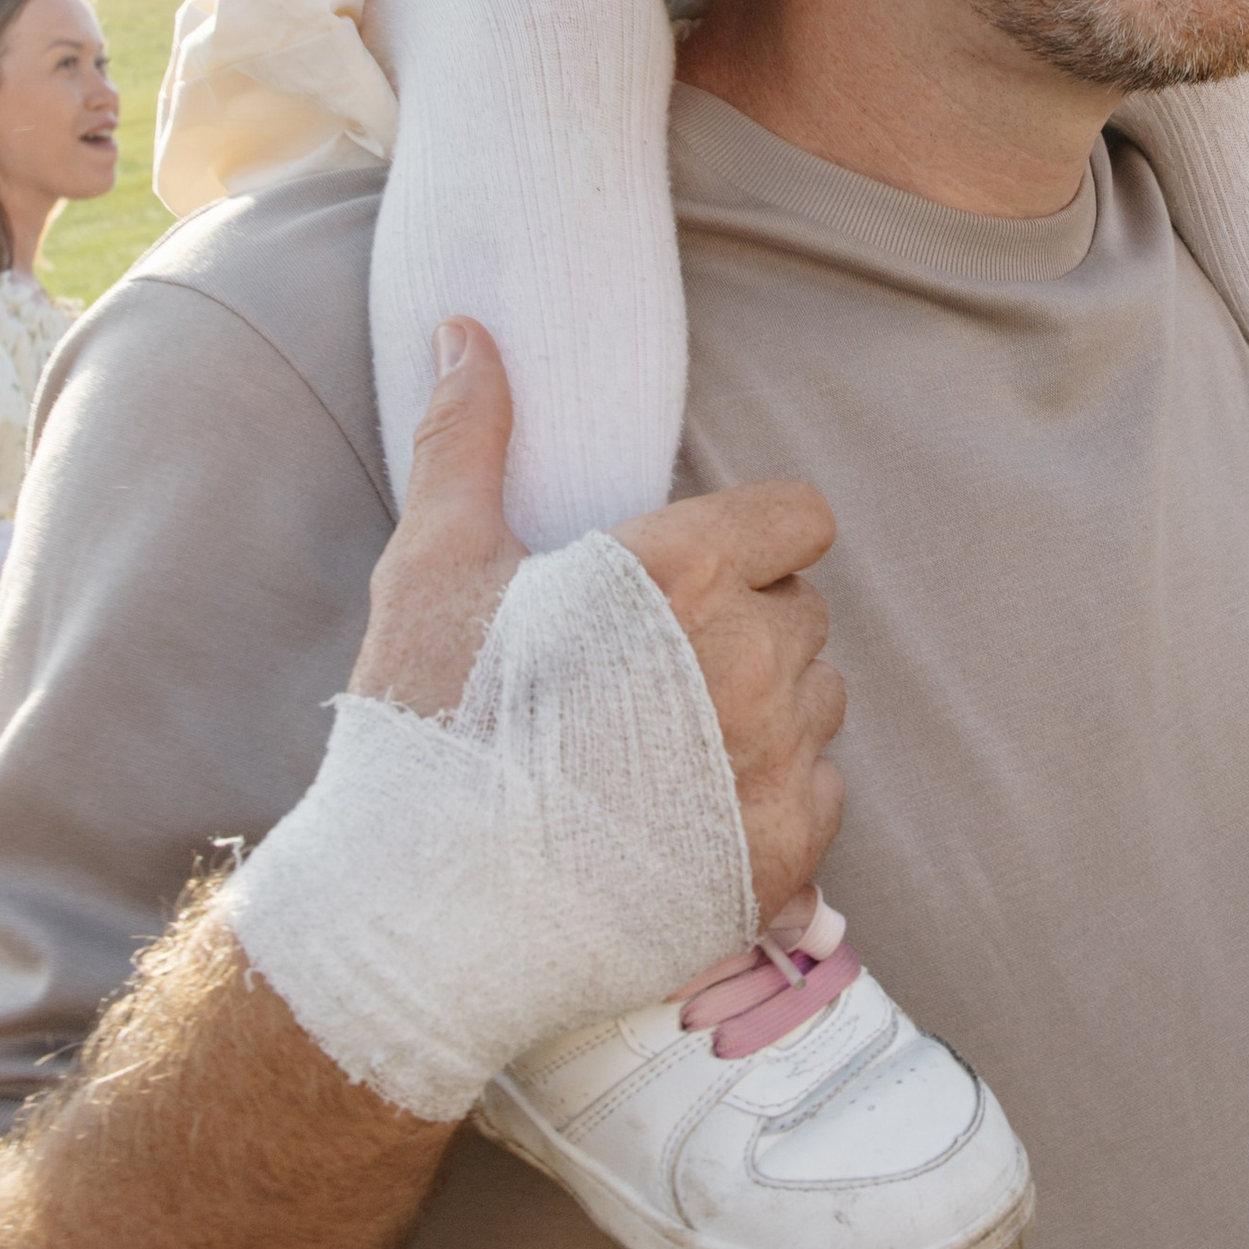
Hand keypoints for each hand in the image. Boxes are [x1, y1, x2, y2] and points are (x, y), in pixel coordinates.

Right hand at [355, 323, 847, 927]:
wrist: (425, 916)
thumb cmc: (427, 729)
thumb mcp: (435, 567)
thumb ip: (467, 440)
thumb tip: (466, 332)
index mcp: (684, 575)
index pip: (797, 519)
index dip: (747, 540)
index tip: (688, 575)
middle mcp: (752, 663)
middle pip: (801, 613)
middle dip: (742, 626)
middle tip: (646, 670)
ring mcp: (777, 766)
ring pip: (817, 703)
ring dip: (764, 710)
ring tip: (660, 745)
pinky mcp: (784, 858)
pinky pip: (822, 796)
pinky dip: (772, 799)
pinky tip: (687, 812)